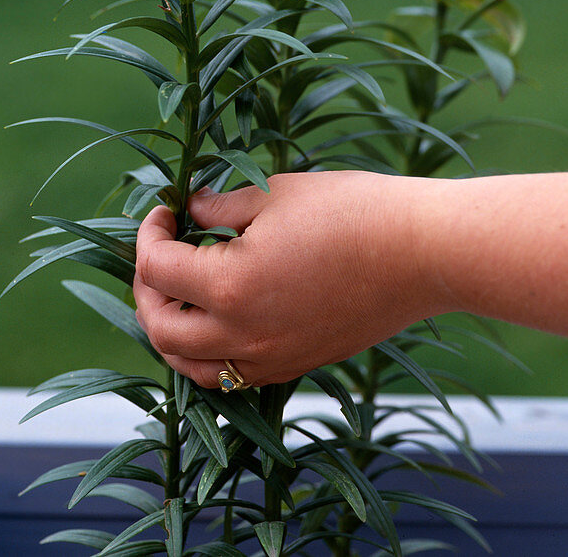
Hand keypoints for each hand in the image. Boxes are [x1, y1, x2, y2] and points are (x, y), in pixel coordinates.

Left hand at [133, 172, 437, 386]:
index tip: (164, 210)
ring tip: (178, 290)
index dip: (149, 232)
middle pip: (159, 327)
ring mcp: (270, 358)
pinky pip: (229, 374)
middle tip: (159, 250)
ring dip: (169, 328)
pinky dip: (207, 351)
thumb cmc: (352, 211)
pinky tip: (218, 317)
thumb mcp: (276, 193)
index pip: (157, 268)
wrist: (422, 252)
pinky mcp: (295, 365)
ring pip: (189, 364)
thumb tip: (190, 210)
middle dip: (145, 286)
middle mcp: (242, 334)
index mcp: (230, 285)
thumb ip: (221, 206)